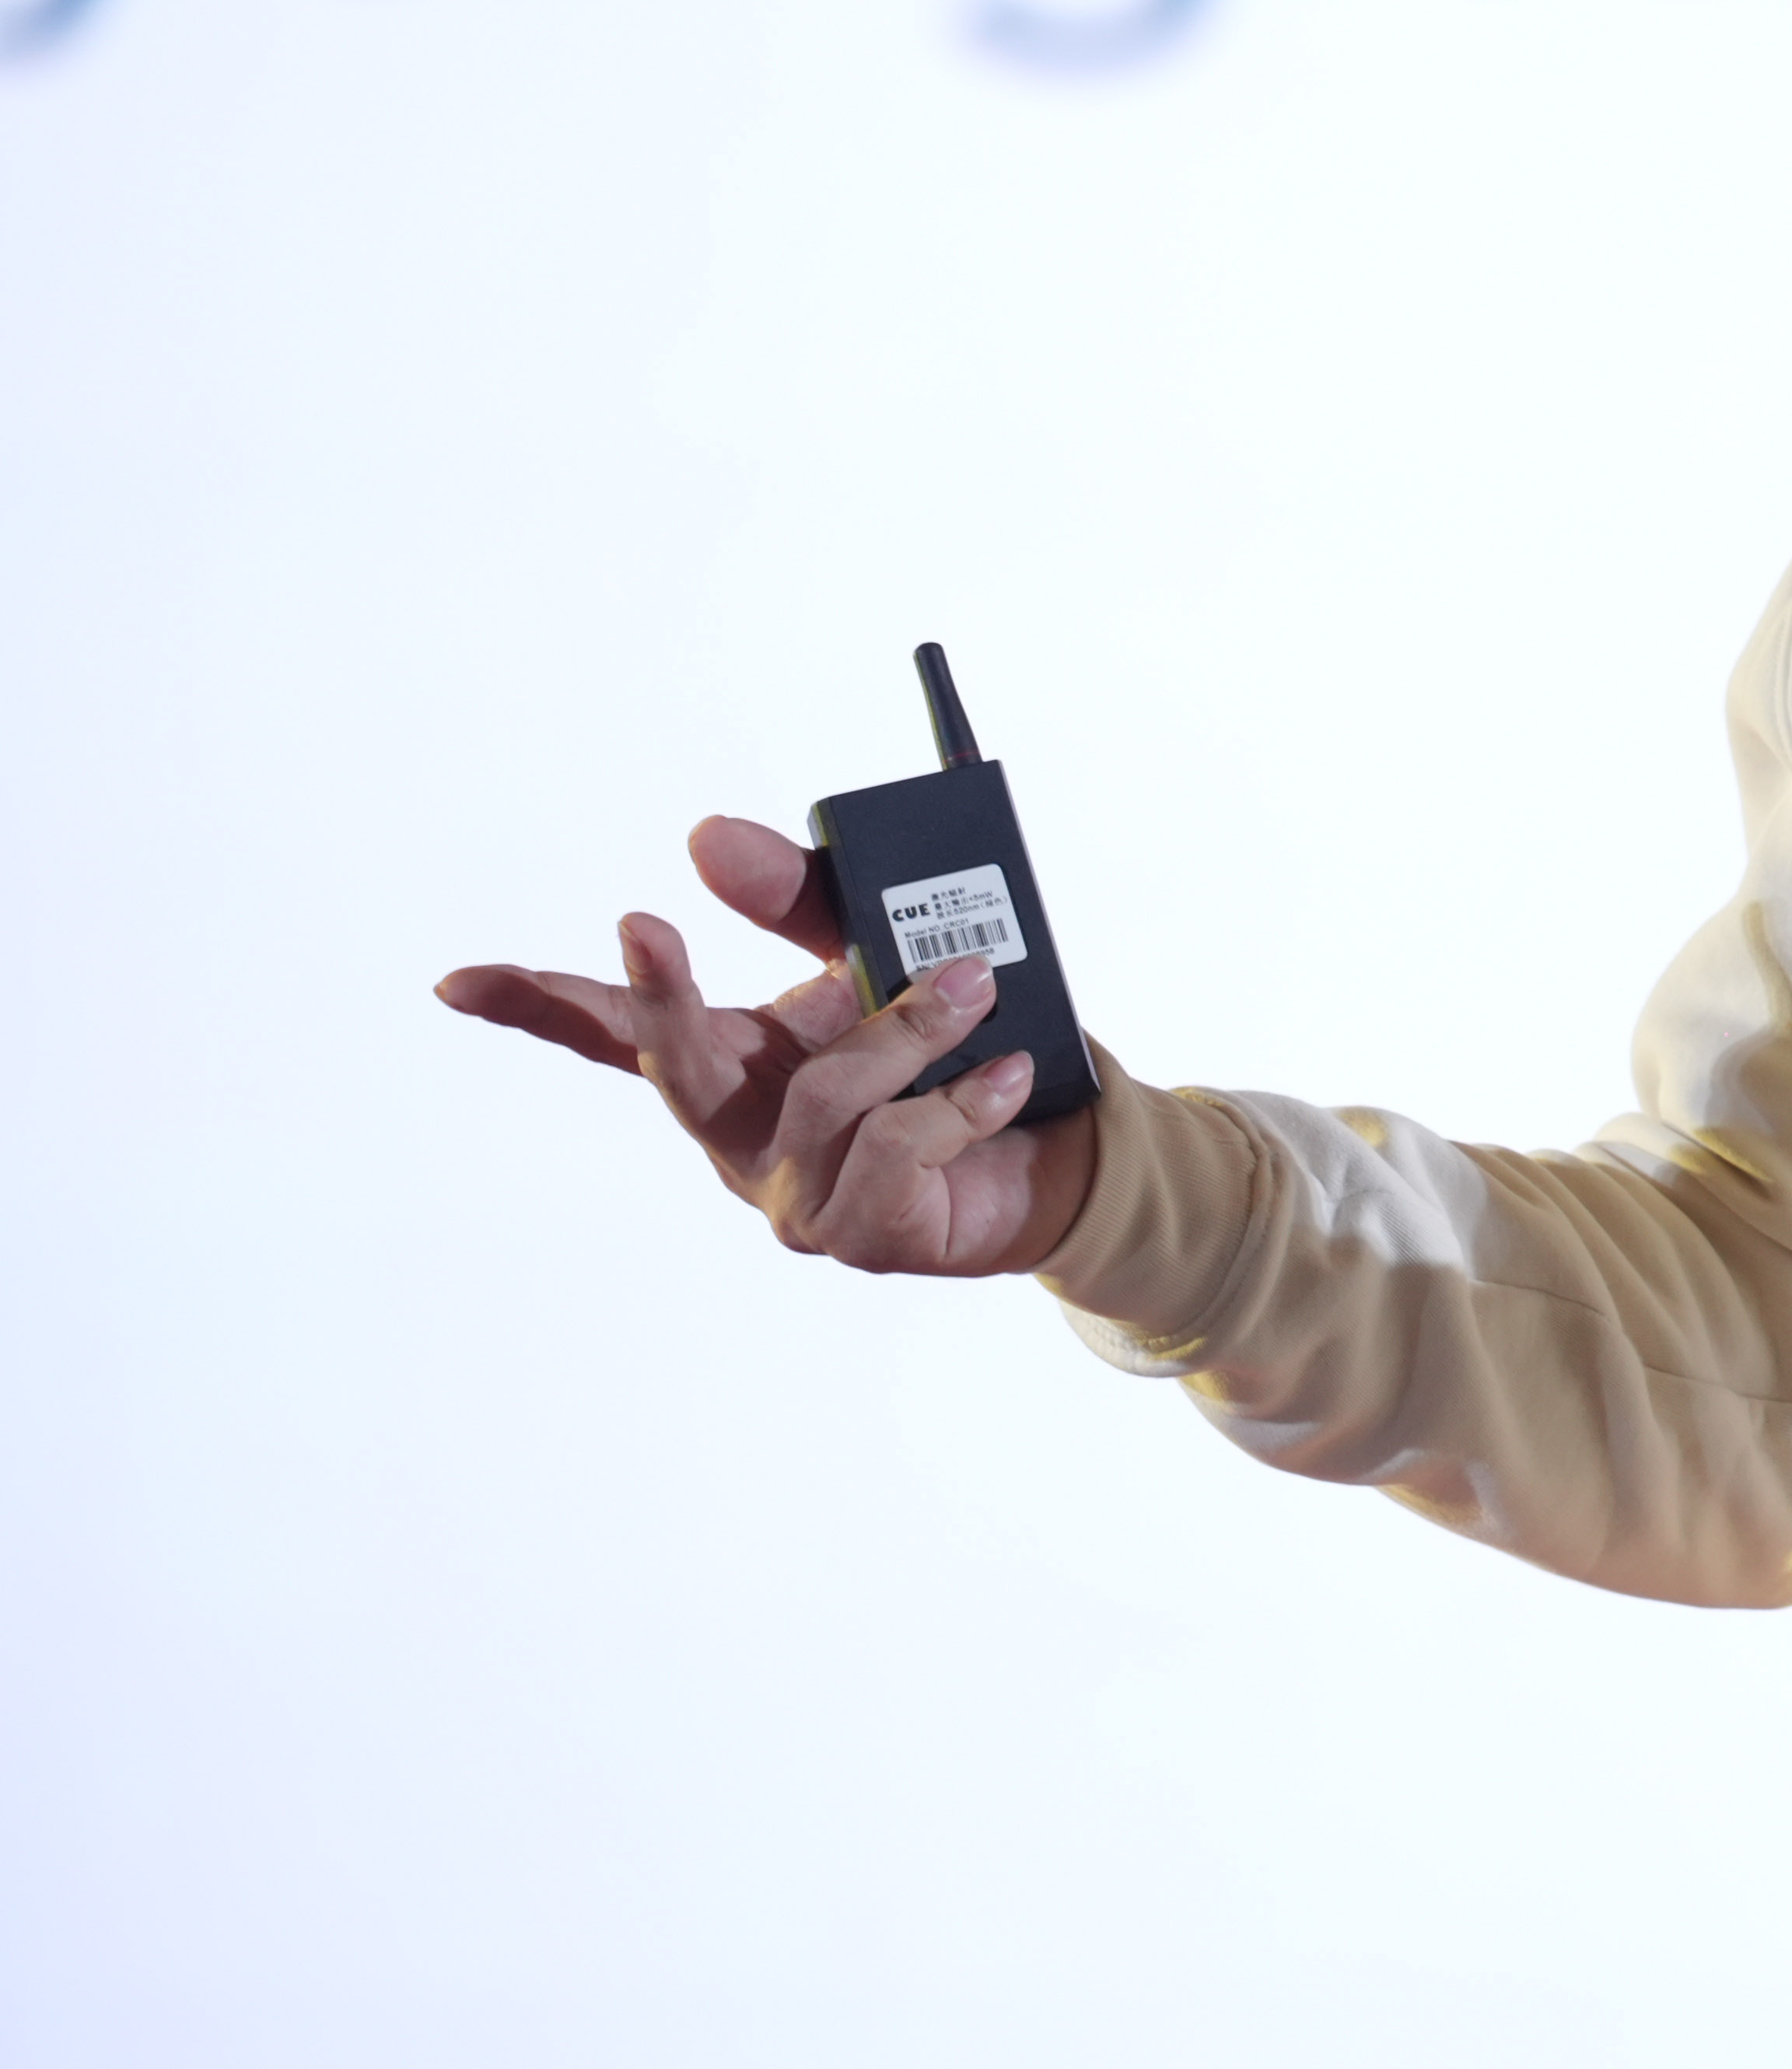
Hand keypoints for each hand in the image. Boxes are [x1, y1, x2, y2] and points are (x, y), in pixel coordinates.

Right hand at [437, 815, 1100, 1276]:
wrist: (1053, 1151)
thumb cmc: (948, 1051)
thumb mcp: (874, 953)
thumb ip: (798, 896)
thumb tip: (703, 834)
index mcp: (732, 1063)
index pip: (614, 1035)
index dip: (535, 1006)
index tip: (460, 981)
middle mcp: (743, 1135)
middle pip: (679, 1069)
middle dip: (662, 998)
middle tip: (641, 927)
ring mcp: (793, 1195)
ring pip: (822, 1096)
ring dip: (905, 1029)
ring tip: (974, 988)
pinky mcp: (864, 1234)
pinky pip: (899, 1149)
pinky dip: (961, 1099)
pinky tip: (1005, 1075)